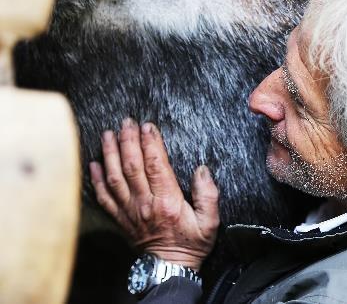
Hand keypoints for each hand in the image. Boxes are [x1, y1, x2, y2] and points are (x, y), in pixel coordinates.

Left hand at [89, 118, 218, 269]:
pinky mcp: (121, 218)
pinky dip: (97, 180)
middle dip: (128, 141)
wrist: (170, 267)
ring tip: (108, 134)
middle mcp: (145, 204)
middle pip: (132, 166)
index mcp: (167, 202)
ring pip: (115, 178)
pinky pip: (104, 197)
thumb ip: (208, 195)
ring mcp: (130, 211)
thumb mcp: (210, 222)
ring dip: (110, 154)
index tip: (148, 126)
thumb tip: (201, 170)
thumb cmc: (192, 243)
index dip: (151, 143)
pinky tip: (94, 164)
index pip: (156, 165)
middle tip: (126, 122)